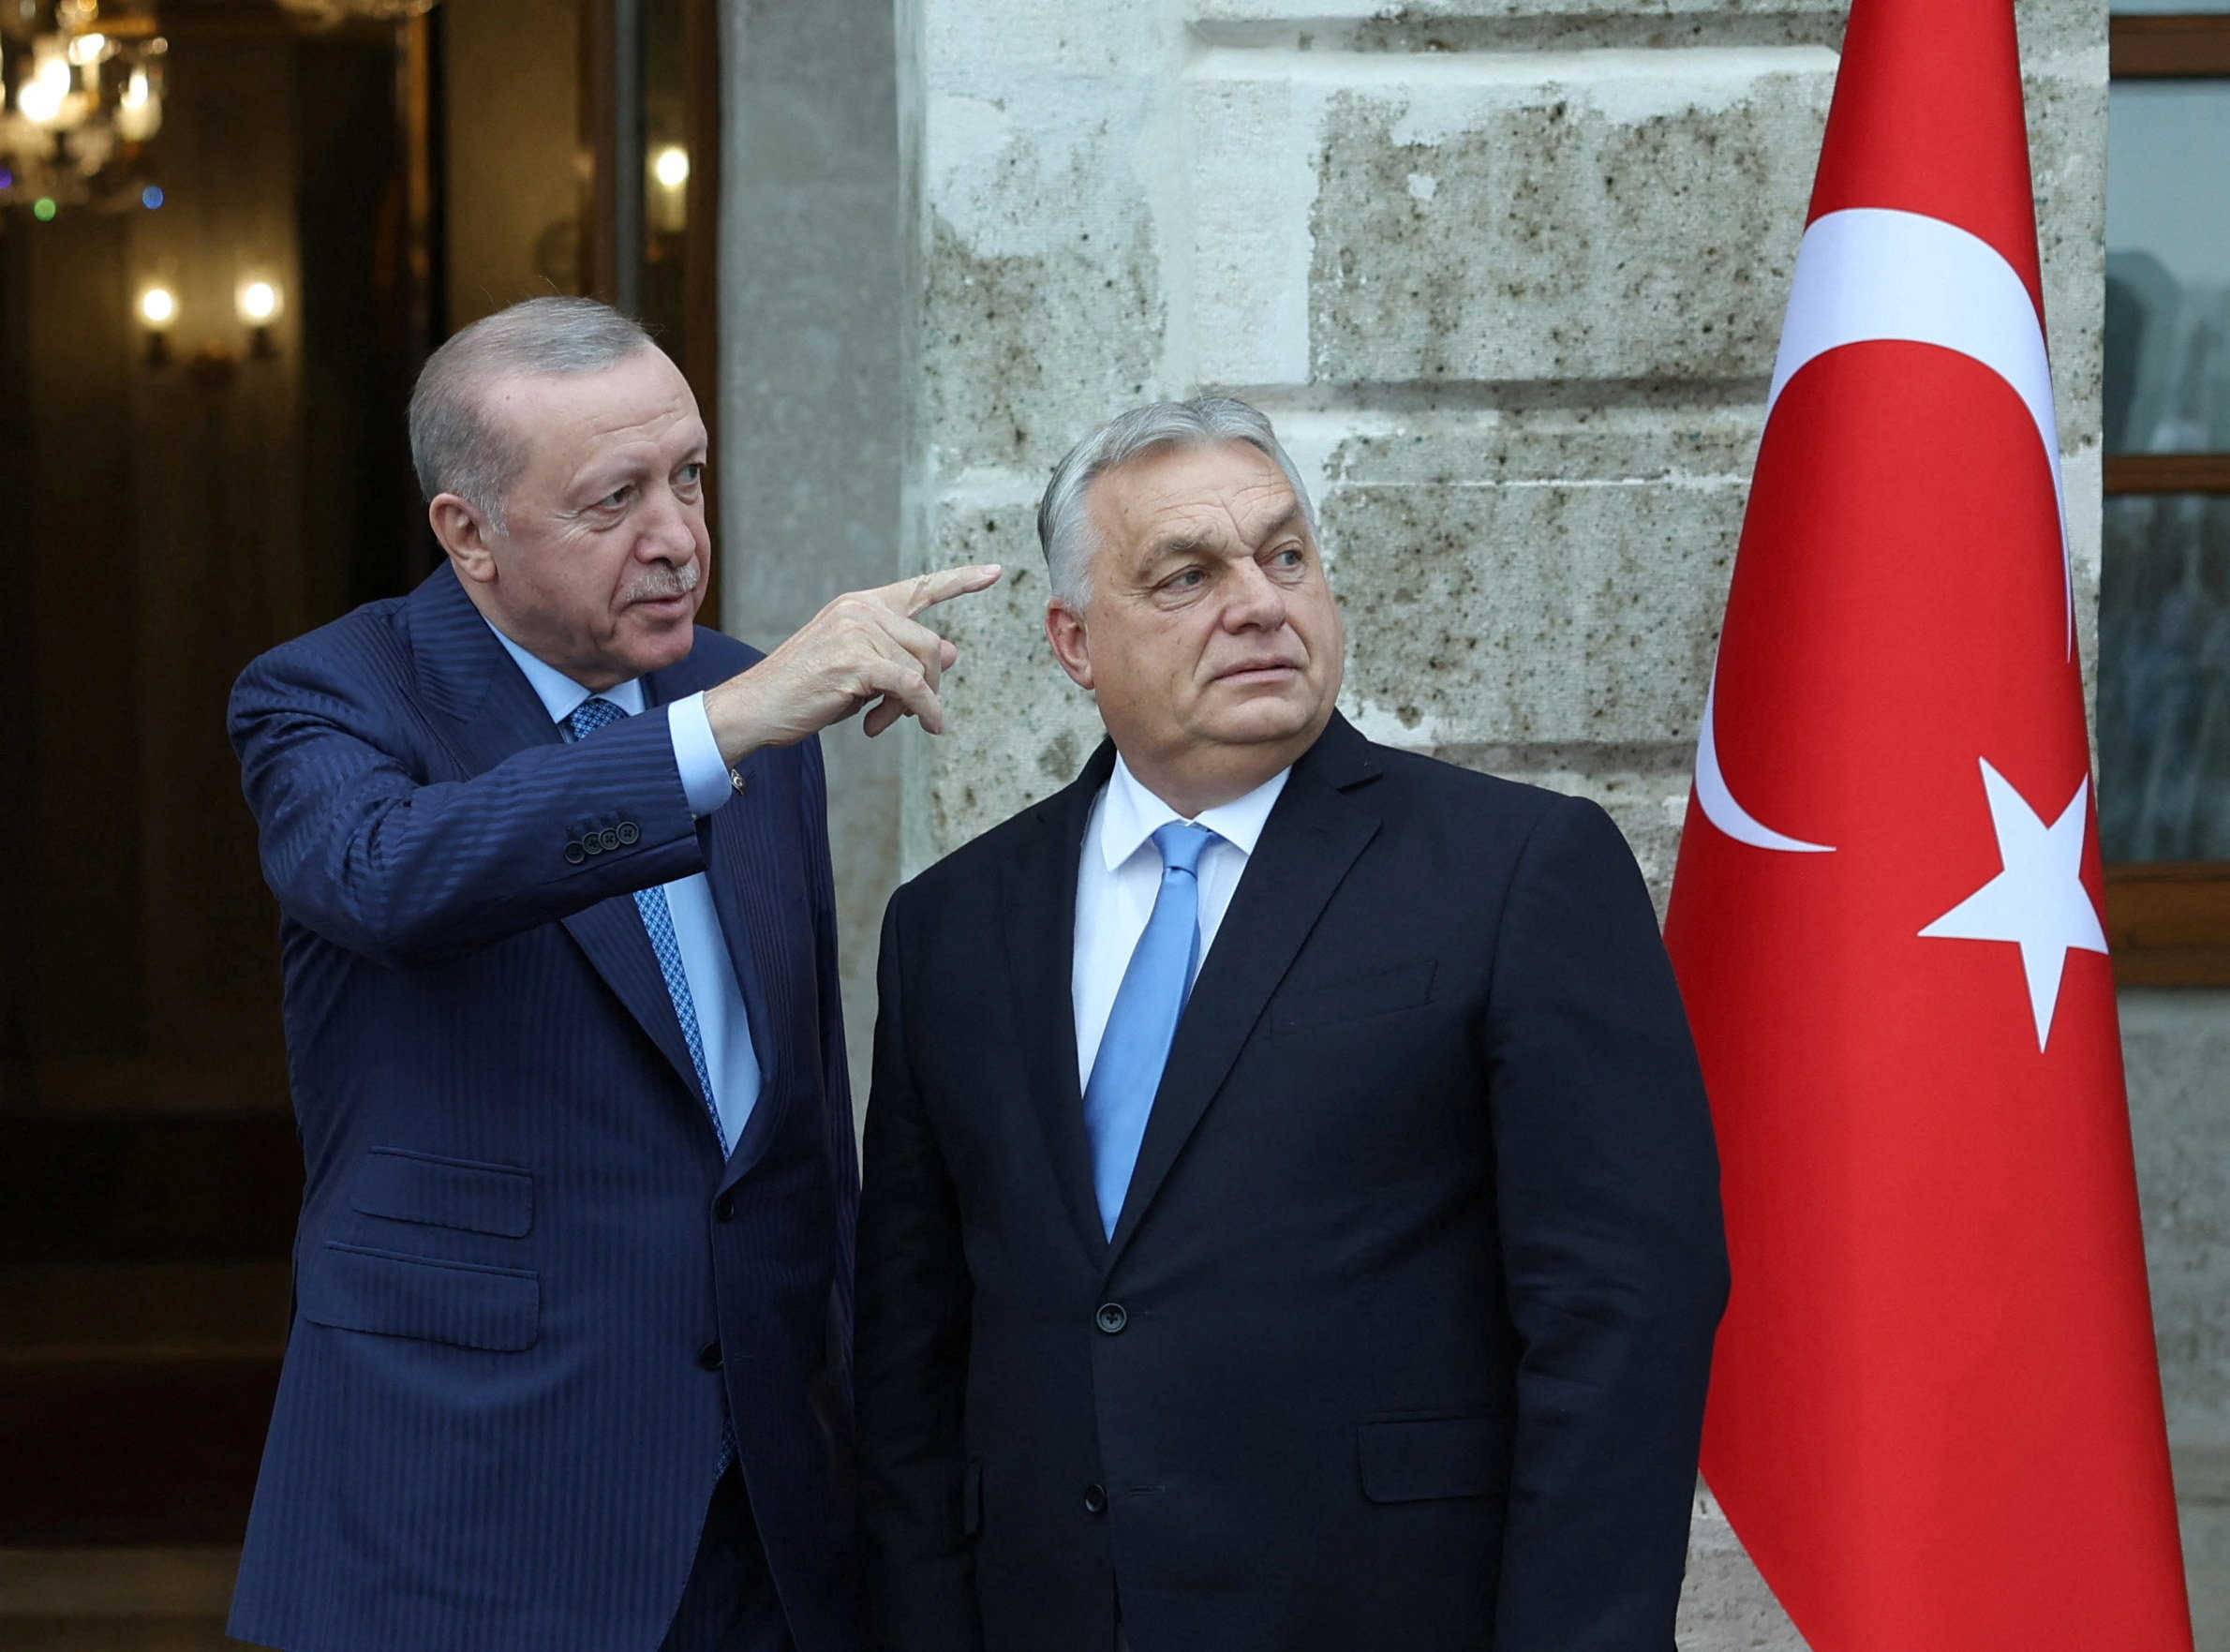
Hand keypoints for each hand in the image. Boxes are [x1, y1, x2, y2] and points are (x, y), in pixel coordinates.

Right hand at [702, 564, 1003, 762]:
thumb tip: (954, 652)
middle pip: (930, 645)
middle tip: (909, 714)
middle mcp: (861, 610)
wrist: (758, 706)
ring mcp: (858, 632)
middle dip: (929, 684)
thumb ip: (902, 656)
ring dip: (913, 706)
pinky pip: (912, 689)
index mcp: (861, 605)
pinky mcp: (857, 661)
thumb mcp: (862, 670)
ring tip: (881, 721)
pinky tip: (929, 726)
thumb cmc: (806, 690)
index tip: (995, 571)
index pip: (921, 587)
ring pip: (921, 670)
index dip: (961, 580)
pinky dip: (926, 711)